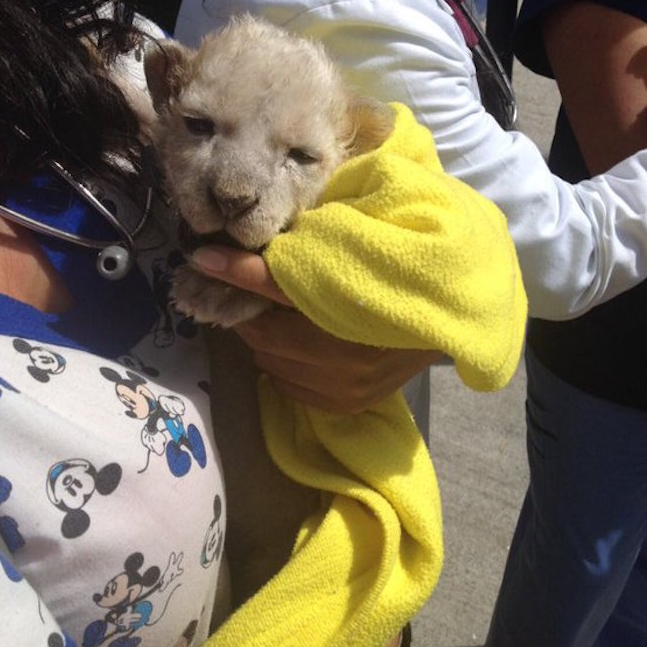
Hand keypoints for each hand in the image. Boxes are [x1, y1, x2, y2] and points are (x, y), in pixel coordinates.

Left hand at [189, 247, 438, 412]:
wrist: (445, 315)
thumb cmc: (390, 273)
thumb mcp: (345, 249)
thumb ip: (295, 247)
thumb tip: (232, 242)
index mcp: (351, 300)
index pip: (277, 285)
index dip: (236, 270)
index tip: (201, 258)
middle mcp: (347, 353)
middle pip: (264, 333)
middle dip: (249, 311)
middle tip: (248, 290)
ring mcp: (346, 385)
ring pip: (270, 361)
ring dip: (264, 339)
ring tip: (279, 317)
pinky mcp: (346, 404)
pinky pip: (286, 384)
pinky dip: (282, 363)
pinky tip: (297, 345)